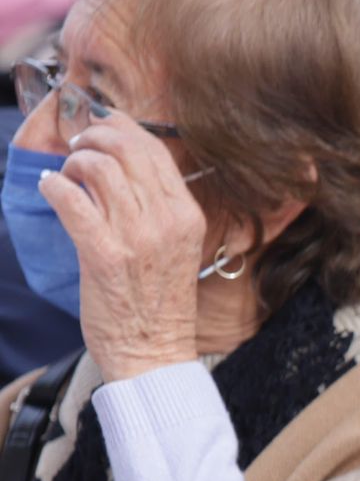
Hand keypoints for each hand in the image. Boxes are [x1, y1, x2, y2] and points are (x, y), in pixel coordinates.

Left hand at [39, 112, 207, 380]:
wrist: (154, 354)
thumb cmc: (159, 305)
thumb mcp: (176, 248)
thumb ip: (158, 209)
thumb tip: (120, 168)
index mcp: (188, 216)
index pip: (155, 150)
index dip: (121, 126)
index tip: (100, 127)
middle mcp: (167, 221)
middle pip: (126, 148)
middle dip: (92, 137)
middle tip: (78, 149)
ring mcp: (137, 237)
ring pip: (98, 167)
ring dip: (73, 163)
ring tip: (68, 178)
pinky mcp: (105, 255)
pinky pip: (72, 199)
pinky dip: (55, 187)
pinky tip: (51, 191)